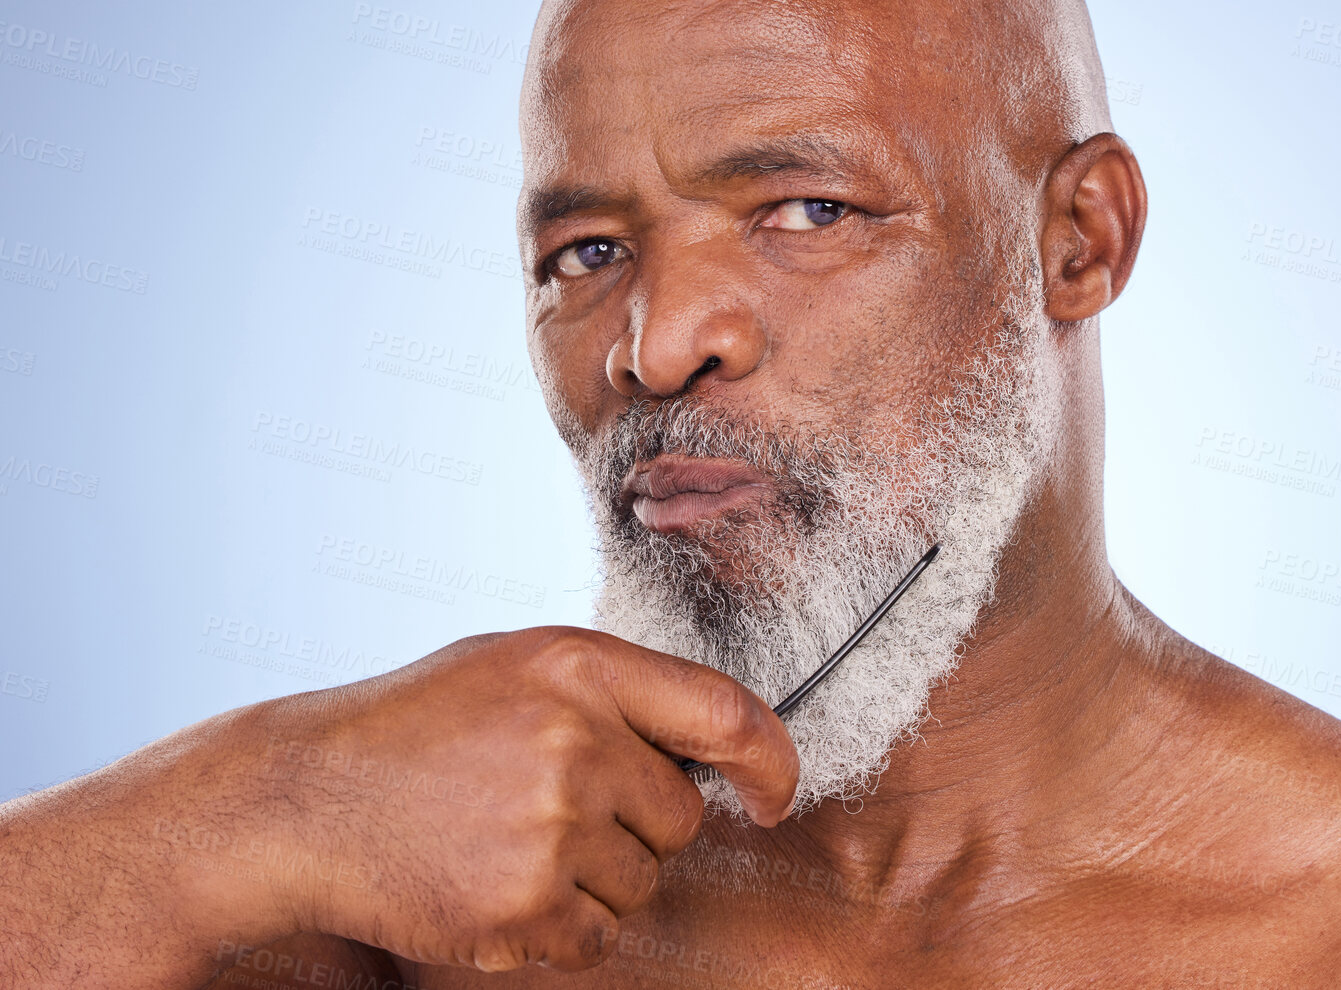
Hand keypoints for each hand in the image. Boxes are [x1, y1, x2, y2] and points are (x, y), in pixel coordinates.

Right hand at [221, 627, 797, 971]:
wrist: (303, 800)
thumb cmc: (414, 727)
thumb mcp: (515, 667)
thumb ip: (613, 693)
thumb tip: (718, 744)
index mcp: (580, 666)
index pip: (729, 713)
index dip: (772, 762)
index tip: (774, 796)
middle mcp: (577, 742)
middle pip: (682, 815)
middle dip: (636, 822)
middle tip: (549, 807)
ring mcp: (550, 828)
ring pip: (643, 882)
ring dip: (595, 878)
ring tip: (507, 840)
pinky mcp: (523, 908)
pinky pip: (600, 938)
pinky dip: (562, 928)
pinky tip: (498, 885)